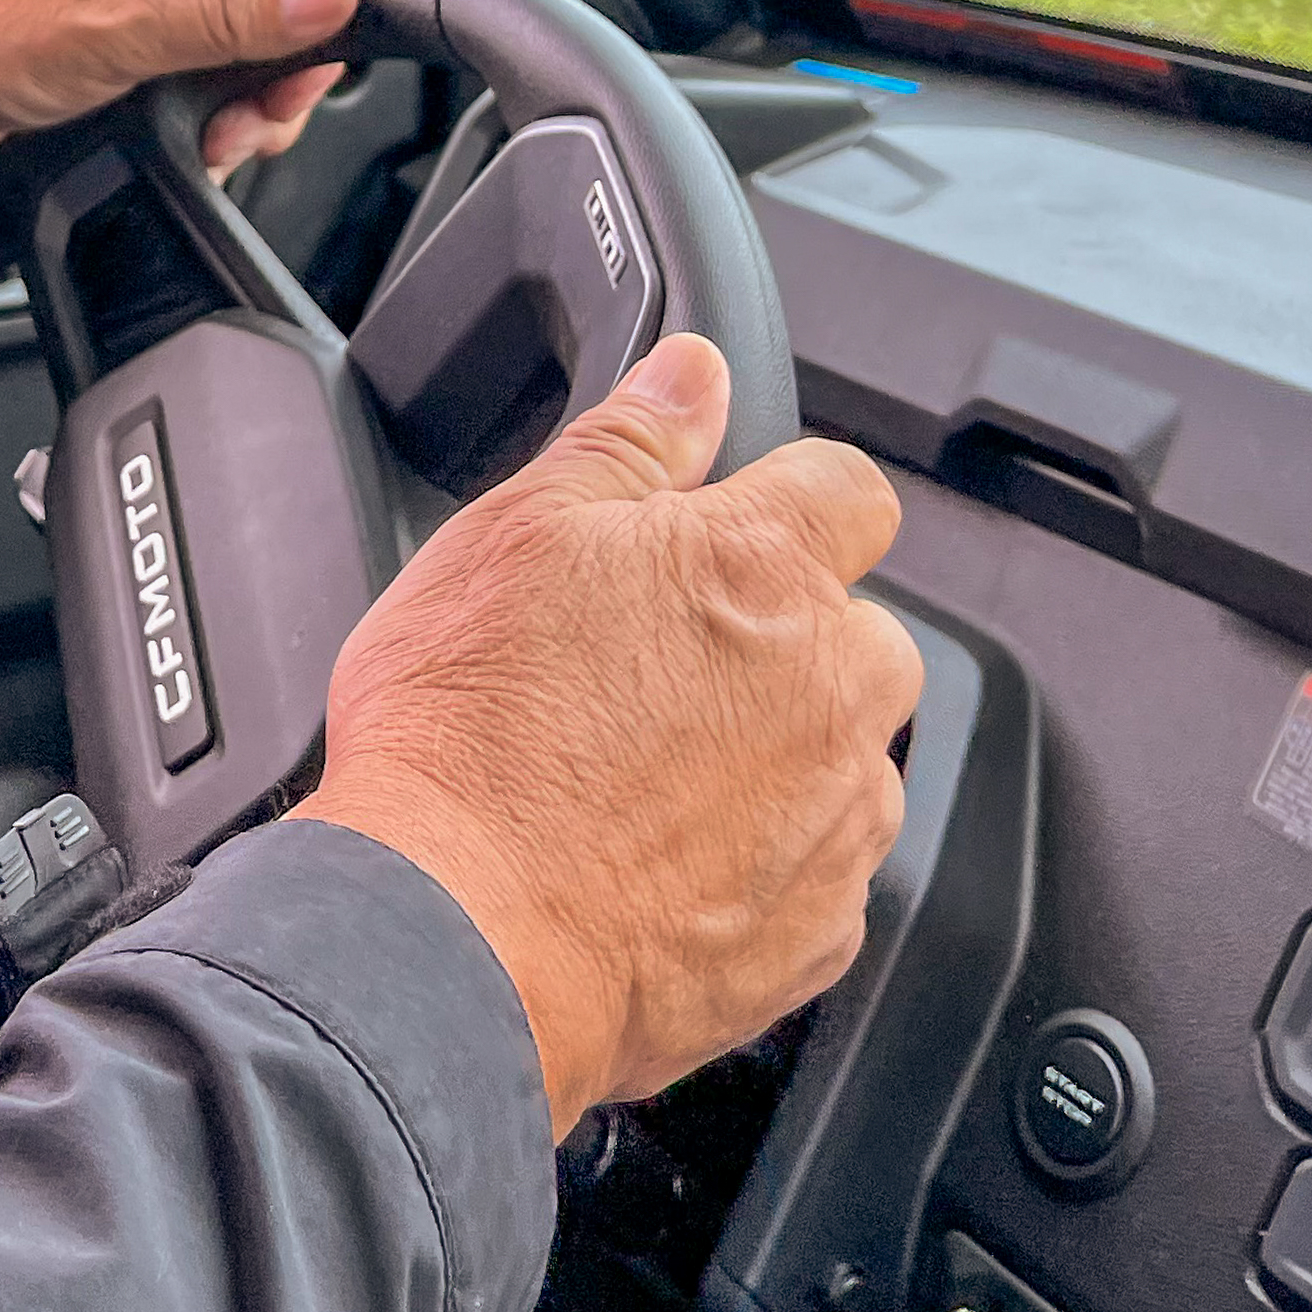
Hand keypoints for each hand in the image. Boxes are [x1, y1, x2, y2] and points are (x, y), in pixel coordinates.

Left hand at [0, 0, 356, 172]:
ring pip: (237, 55)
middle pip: (281, 17)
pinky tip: (170, 139)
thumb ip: (234, 12)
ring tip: (193, 139)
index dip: (315, 35)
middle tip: (230, 130)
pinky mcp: (120, 35)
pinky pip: (190, 74)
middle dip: (269, 88)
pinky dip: (192, 114)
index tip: (279, 93)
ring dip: (229, 111)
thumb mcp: (127, 26)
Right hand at [298, 334, 919, 1135]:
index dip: (787, 499)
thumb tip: (694, 374)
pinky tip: (651, 863)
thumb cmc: (467, 734)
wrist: (452, 936)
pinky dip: (756, 867)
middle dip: (782, 642)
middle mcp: (832, 691)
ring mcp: (836, 820)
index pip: (850, 492)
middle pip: (858, 634)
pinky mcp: (817, 934)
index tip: (729, 530)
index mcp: (763, 571)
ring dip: (774, 757)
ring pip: (843, 760)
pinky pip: (816, 876)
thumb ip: (628, 442)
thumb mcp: (514, 532)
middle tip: (648, 671)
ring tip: (636, 779)